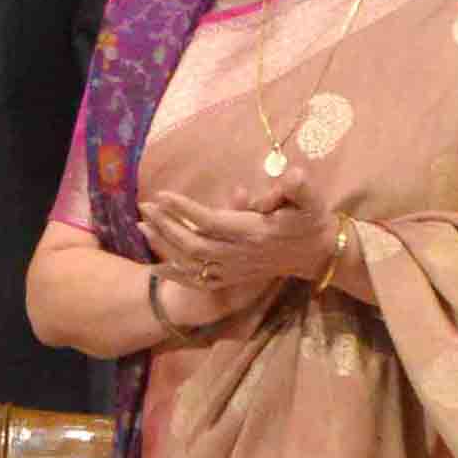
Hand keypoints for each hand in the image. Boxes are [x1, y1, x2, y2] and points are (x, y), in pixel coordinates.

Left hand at [139, 167, 337, 320]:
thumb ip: (298, 188)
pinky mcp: (232, 278)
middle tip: (144, 206)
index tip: (162, 194)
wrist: (316, 252)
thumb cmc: (310, 220)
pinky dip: (175, 275)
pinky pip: (198, 281)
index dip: (184, 209)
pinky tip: (154, 265)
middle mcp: (240, 253)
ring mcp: (234, 269)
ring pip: (191, 262)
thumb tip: (291, 176)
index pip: (211, 221)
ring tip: (141, 226)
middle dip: (166, 225)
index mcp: (253, 231)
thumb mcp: (311, 200)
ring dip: (164, 245)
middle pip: (193, 242)